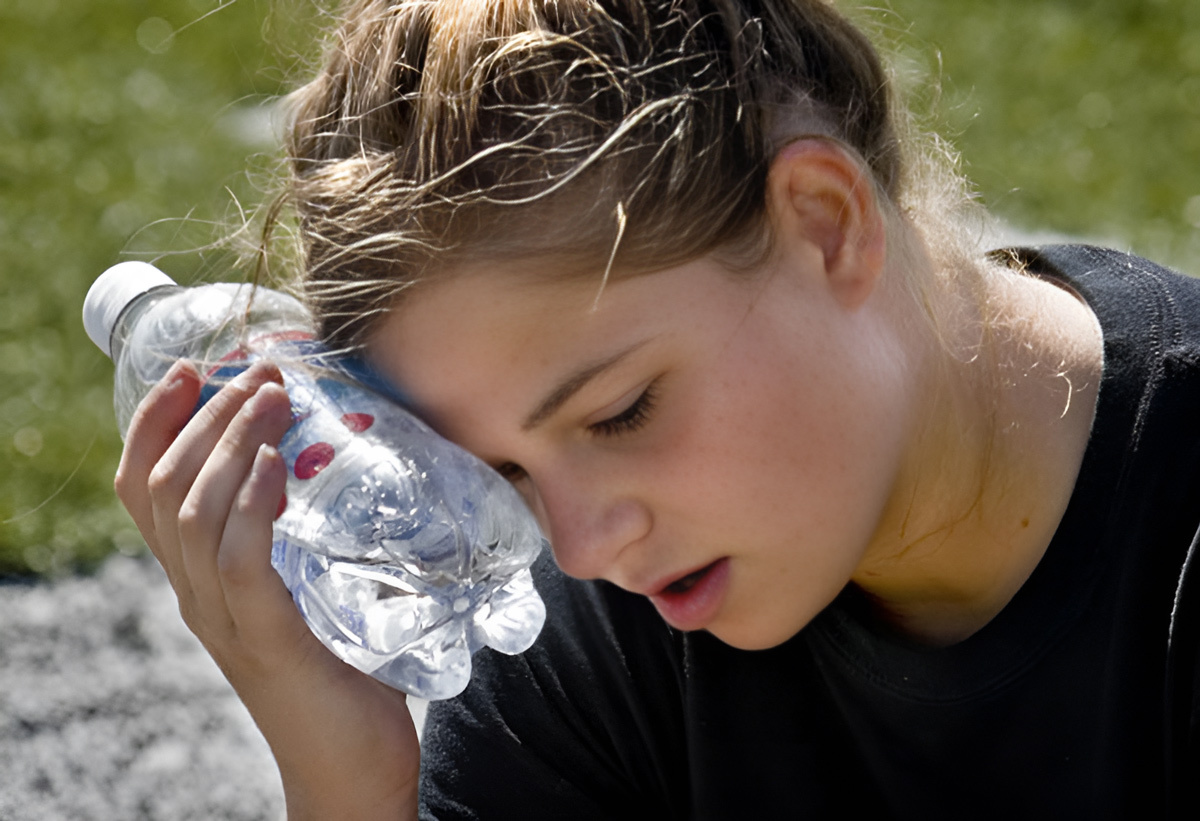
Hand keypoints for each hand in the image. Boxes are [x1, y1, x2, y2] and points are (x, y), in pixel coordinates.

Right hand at [115, 360, 419, 819]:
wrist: (354, 767)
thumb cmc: (345, 675)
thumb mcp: (315, 594)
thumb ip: (311, 544)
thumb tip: (349, 472)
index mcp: (201, 581)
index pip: (144, 490)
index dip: (155, 425)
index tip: (190, 371)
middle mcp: (197, 597)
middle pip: (164, 488)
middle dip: (205, 417)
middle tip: (256, 371)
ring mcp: (226, 621)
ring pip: (194, 515)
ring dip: (231, 446)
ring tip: (271, 399)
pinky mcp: (268, 640)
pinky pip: (238, 563)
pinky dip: (252, 506)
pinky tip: (279, 465)